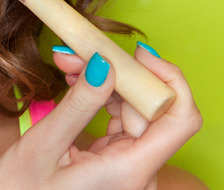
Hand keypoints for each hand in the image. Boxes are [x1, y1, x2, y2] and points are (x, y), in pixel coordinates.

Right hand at [0, 44, 201, 189]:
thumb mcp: (43, 146)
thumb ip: (79, 104)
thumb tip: (105, 65)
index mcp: (131, 172)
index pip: (180, 119)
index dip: (168, 80)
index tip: (137, 54)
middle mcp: (139, 172)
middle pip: (152, 109)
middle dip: (119, 72)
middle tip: (77, 52)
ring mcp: (129, 168)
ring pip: (134, 111)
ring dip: (105, 82)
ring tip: (68, 64)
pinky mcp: (116, 163)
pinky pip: (119, 122)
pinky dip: (100, 98)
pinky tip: (76, 82)